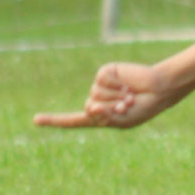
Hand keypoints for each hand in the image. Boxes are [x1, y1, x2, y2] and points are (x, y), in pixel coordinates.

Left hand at [33, 62, 183, 128]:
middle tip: (128, 106)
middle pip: (89, 106)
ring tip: (130, 96)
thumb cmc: (143, 108)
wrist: (158, 89)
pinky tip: (127, 85)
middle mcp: (96, 101)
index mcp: (99, 117)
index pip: (74, 120)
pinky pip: (101, 80)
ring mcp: (99, 86)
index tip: (36, 120)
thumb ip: (105, 118)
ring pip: (95, 93)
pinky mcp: (105, 73)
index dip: (55, 120)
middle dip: (109, 108)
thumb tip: (89, 107)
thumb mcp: (123, 120)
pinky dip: (116, 85)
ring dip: (115, 97)